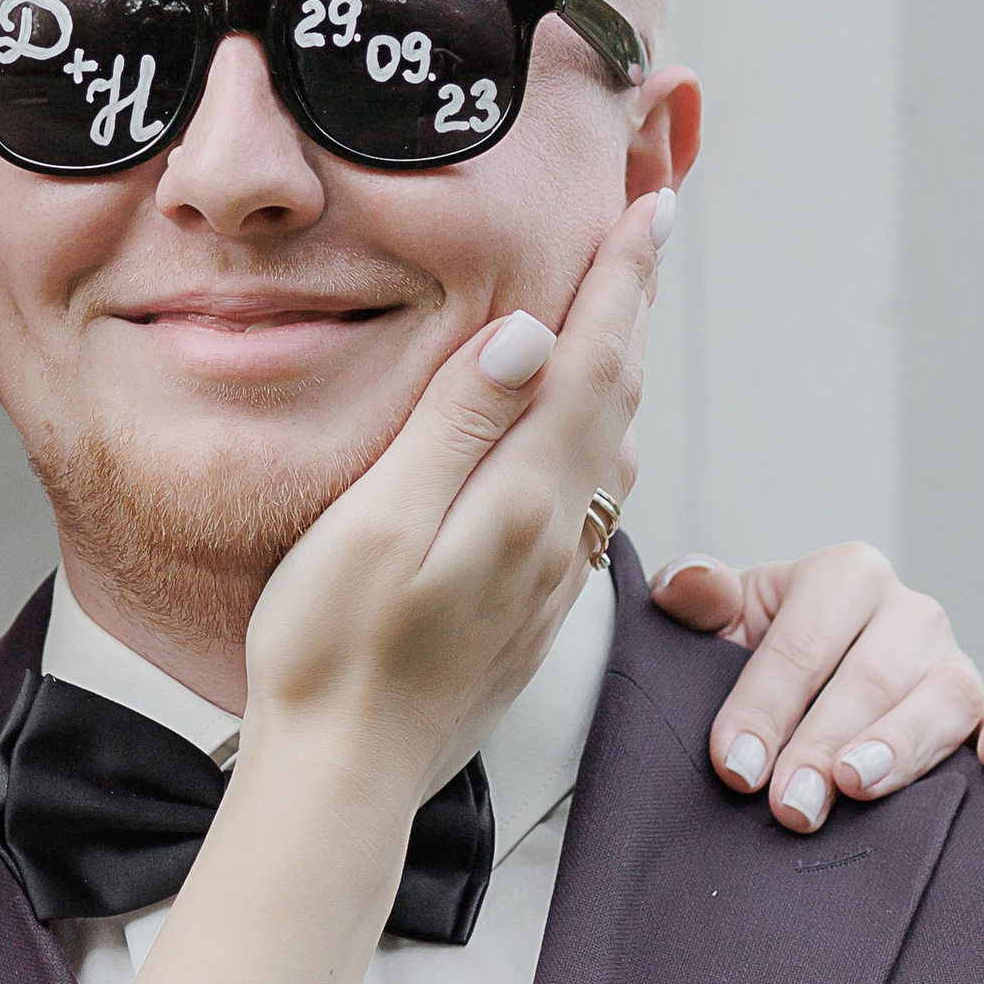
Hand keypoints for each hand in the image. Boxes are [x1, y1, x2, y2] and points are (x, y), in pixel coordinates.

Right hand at [243, 196, 655, 805]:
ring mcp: (550, 574)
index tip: (652, 205)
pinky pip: (592, 493)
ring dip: (624, 363)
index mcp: (519, 500)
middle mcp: (554, 534)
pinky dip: (601, 427)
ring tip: (623, 303)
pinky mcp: (532, 605)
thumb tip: (531, 333)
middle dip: (635, 302)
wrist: (345, 777)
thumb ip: (456, 425)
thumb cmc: (330, 654)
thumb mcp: (375, 523)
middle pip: (617, 393)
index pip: (592, 360)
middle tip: (652, 225)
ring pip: (613, 444)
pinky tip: (585, 425)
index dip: (623, 277)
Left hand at [647, 544, 983, 831]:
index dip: (763, 707)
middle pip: (870, 678)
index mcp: (845, 576)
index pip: (801, 645)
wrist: (807, 686)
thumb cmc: (761, 655)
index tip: (735, 766)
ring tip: (855, 785)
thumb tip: (684, 583)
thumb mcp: (722, 623)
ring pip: (943, 698)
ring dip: (900, 746)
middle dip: (822, 744)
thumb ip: (698, 599)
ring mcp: (952, 662)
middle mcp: (909, 612)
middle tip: (789, 804)